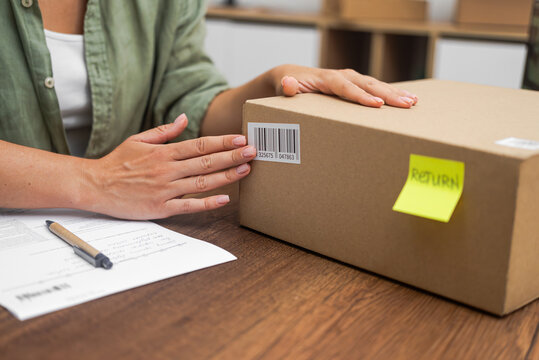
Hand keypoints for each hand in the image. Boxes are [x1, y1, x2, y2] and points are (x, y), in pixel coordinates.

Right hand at [81, 114, 255, 219]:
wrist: (95, 186)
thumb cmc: (117, 162)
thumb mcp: (138, 140)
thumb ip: (164, 131)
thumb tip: (185, 118)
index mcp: (163, 152)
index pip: (199, 145)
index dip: (221, 142)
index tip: (240, 138)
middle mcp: (167, 170)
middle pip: (205, 162)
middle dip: (231, 156)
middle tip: (253, 152)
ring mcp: (165, 189)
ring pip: (201, 183)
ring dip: (226, 176)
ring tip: (245, 170)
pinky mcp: (160, 208)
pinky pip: (188, 206)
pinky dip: (207, 203)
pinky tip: (224, 199)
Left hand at [270, 64, 417, 107]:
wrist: (290, 76)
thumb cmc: (288, 86)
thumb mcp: (283, 88)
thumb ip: (286, 88)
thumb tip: (288, 84)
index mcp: (326, 79)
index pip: (346, 88)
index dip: (361, 96)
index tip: (377, 104)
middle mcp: (342, 76)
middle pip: (367, 84)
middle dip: (388, 94)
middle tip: (406, 104)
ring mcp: (350, 79)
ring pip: (375, 84)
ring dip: (395, 93)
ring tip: (413, 102)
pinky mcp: (354, 84)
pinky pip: (375, 88)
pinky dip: (391, 93)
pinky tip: (407, 99)